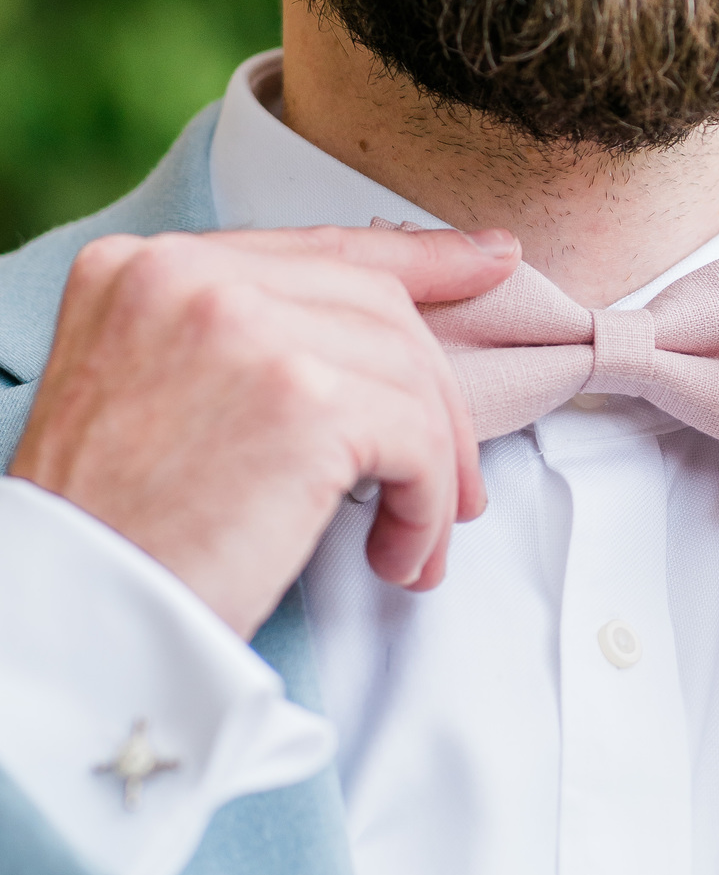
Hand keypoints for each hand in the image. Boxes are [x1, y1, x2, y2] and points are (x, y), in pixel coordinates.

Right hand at [9, 225, 519, 637]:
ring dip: (434, 471)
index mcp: (147, 268)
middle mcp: (189, 276)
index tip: (489, 262)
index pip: (315, 248)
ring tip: (415, 542)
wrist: (74, 626)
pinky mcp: (303, 398)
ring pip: (409, 377)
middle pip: (377, 308)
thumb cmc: (117, 537)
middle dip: (436, 398)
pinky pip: (417, 440)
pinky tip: (396, 557)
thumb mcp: (154, 399)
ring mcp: (246, 327)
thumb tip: (384, 342)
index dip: (418, 259)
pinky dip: (426, 507)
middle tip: (459, 485)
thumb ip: (241, 346)